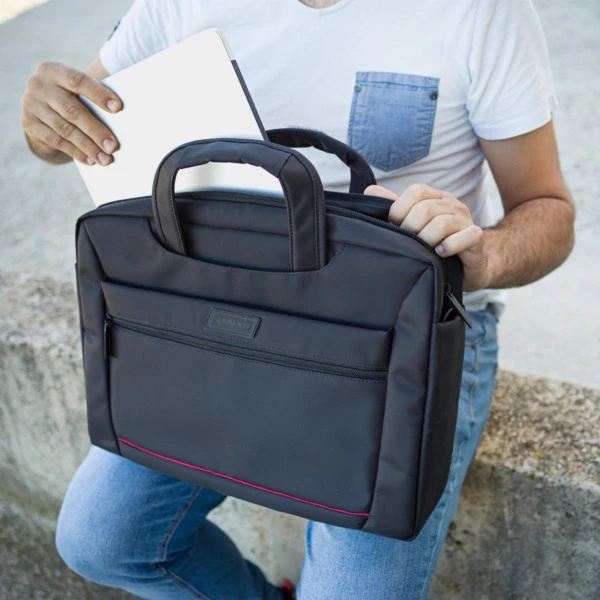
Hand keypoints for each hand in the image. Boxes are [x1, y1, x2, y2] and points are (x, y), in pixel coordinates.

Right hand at [21, 61, 121, 165]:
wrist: (40, 109)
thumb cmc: (69, 97)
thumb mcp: (75, 90)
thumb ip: (92, 96)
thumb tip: (119, 115)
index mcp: (53, 70)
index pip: (78, 80)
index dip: (98, 94)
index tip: (118, 108)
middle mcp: (38, 85)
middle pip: (72, 110)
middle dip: (95, 130)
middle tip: (113, 146)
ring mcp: (31, 104)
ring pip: (65, 129)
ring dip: (88, 146)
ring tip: (105, 158)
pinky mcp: (29, 124)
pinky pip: (56, 141)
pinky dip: (76, 152)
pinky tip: (90, 160)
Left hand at [364, 183, 489, 291]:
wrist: (467, 265)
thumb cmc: (435, 244)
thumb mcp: (412, 224)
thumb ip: (393, 207)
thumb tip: (369, 191)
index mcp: (435, 197)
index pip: (416, 191)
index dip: (400, 211)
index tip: (395, 229)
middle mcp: (451, 204)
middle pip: (425, 209)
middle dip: (410, 230)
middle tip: (409, 244)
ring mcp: (465, 219)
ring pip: (441, 224)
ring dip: (426, 241)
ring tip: (425, 251)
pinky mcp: (476, 237)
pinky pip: (465, 236)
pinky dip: (449, 246)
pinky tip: (440, 253)